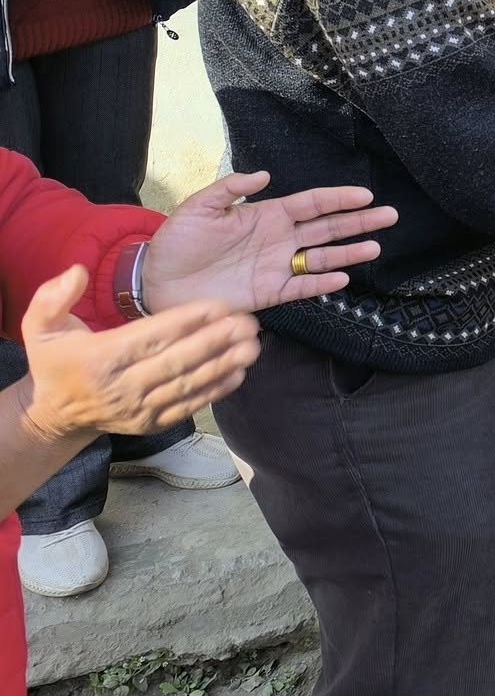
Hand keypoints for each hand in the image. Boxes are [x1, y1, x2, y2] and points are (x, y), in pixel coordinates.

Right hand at [16, 268, 258, 443]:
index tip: (218, 305)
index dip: (185, 322)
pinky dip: (216, 391)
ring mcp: (139, 410)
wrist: (54, 414)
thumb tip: (78, 272)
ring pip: (188, 385)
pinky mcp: (152, 424)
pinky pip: (189, 406)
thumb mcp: (40, 327)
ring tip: (253, 344)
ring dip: (224, 364)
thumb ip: (53, 297)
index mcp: (99, 360)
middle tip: (248, 321)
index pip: (149, 338)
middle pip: (176, 362)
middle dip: (215, 341)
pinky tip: (240, 372)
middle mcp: (121, 388)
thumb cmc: (55, 361)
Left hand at [146, 170, 391, 312]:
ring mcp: (276, 267)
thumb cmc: (176, 241)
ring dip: (349, 252)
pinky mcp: (268, 293)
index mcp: (266, 215)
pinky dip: (322, 283)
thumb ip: (231, 190)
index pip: (311, 204)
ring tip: (376, 247)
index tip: (366, 195)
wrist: (156, 282)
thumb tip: (265, 176)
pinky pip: (301, 287)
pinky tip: (343, 278)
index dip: (338, 199)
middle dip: (359, 221)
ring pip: (322, 257)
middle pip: (327, 228)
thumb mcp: (198, 207)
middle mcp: (279, 240)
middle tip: (390, 216)